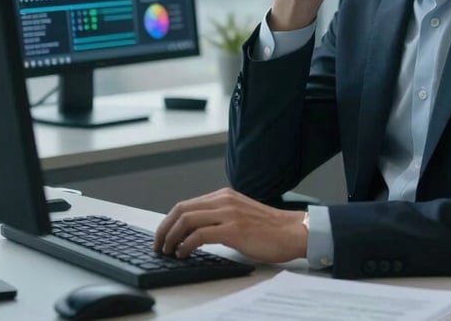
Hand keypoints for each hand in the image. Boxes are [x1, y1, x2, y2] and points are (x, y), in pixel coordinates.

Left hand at [153, 188, 306, 264]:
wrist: (292, 231)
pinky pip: (200, 234)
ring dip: (171, 237)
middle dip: (164, 228)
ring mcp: (228, 213)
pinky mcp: (234, 229)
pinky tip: (183, 254)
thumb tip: (196, 232)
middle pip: (182, 209)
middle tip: (158, 245)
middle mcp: (224, 200)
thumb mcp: (240, 214)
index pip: (186, 204)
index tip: (162, 236)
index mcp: (224, 196)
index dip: (169, 221)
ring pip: (187, 219)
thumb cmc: (270, 228)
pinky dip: (186, 244)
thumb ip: (221, 217)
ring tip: (167, 251)